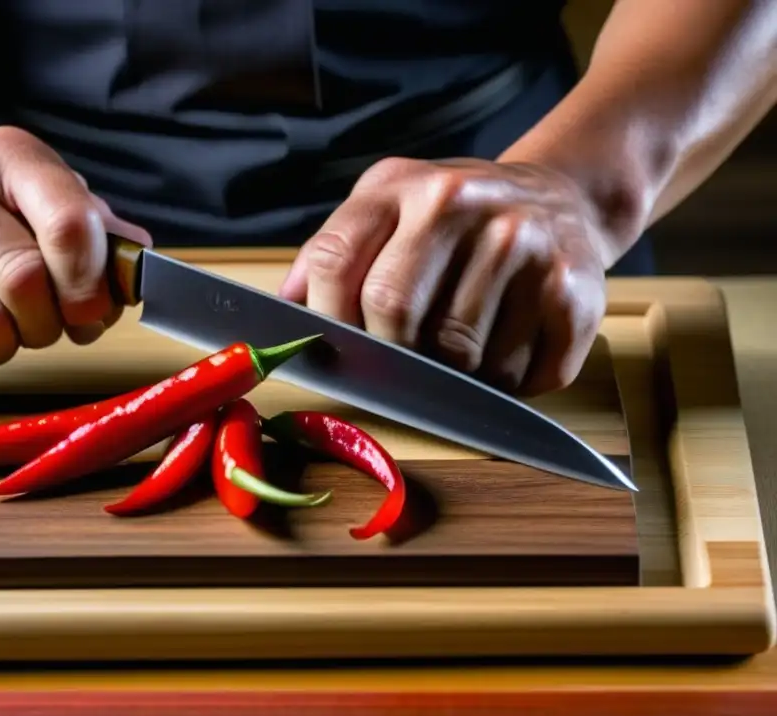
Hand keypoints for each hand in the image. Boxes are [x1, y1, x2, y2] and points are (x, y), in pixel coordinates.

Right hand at [0, 126, 150, 398]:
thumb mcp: (38, 194)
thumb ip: (96, 229)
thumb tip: (136, 266)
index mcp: (0, 159)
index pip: (70, 226)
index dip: (95, 284)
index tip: (93, 309)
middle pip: (27, 289)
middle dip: (50, 324)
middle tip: (43, 323)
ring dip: (3, 349)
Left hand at [279, 157, 613, 395]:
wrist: (563, 196)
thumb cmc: (456, 220)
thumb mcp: (386, 208)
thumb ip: (330, 253)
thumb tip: (282, 313)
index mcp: (402, 187)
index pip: (337, 262)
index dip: (325, 320)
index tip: (334, 345)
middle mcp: (462, 203)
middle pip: (393, 312)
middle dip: (390, 354)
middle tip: (405, 358)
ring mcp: (524, 243)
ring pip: (460, 356)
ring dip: (455, 377)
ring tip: (464, 348)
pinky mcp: (575, 288)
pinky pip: (522, 375)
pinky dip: (509, 385)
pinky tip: (510, 348)